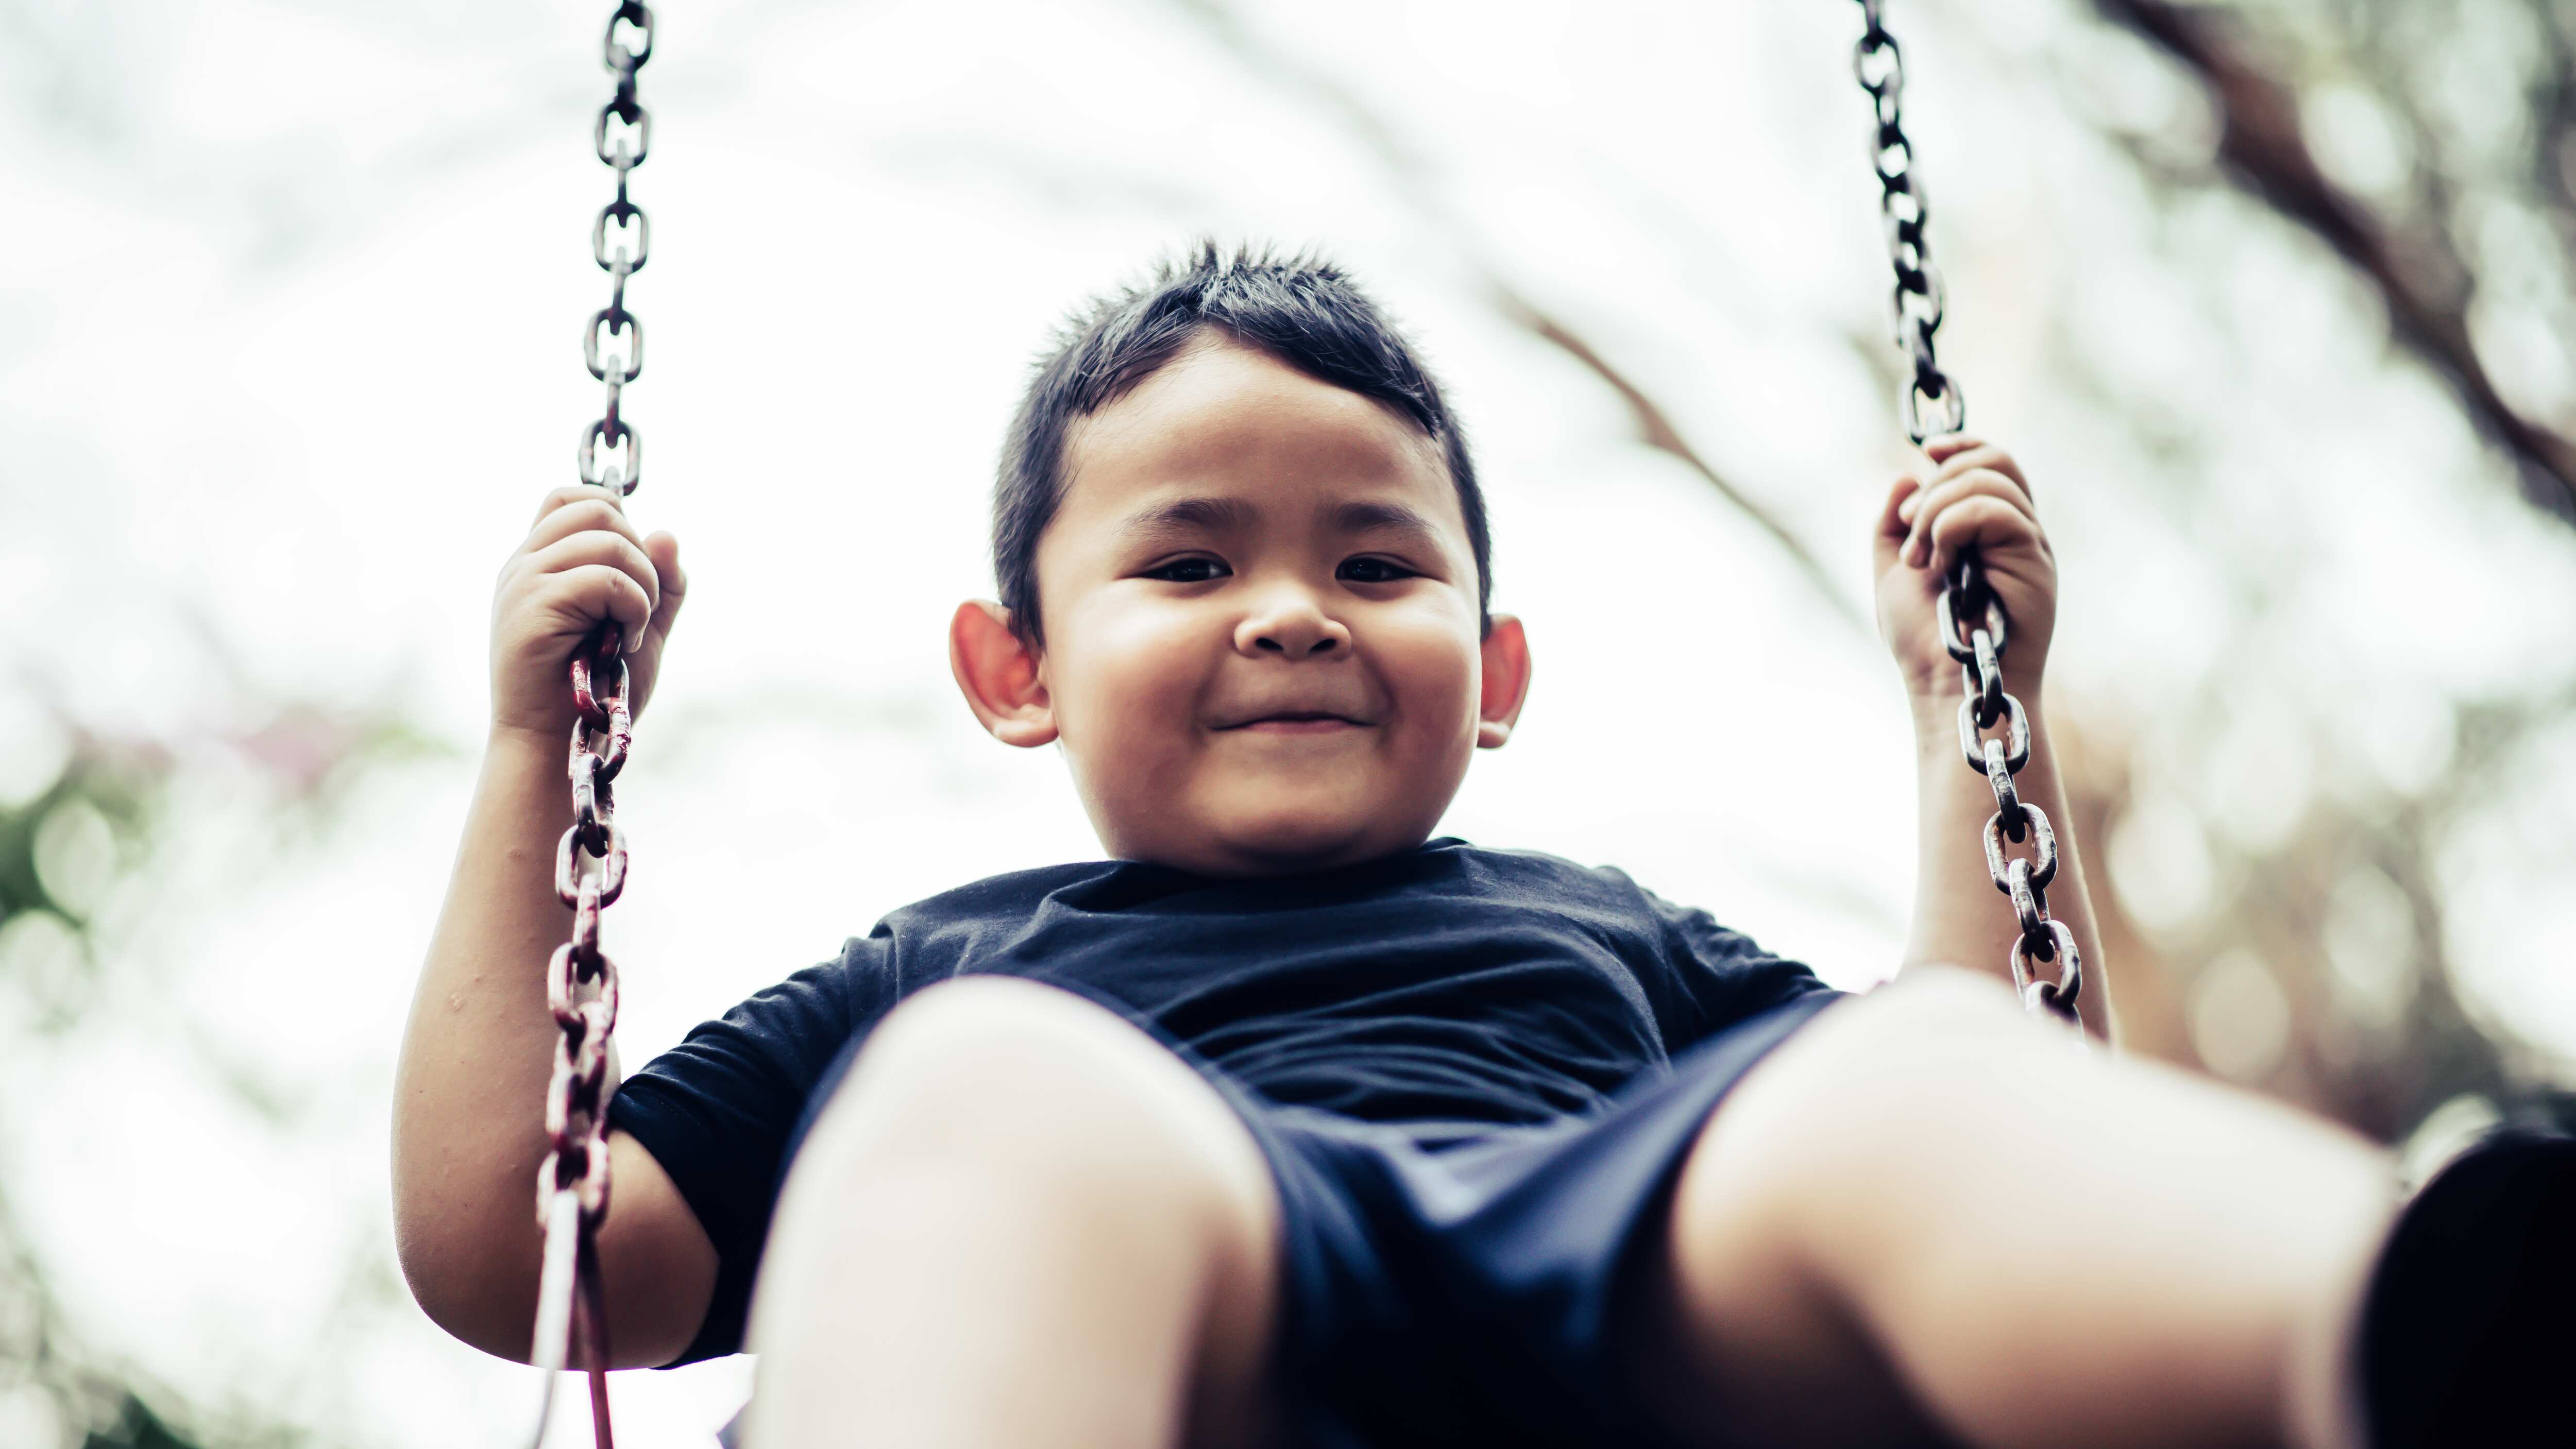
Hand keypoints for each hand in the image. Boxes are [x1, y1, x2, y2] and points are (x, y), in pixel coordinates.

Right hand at [490, 485, 686, 739]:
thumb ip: (660, 583)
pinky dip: (633, 607)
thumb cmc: (596, 692)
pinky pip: (604, 578)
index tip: (632, 573)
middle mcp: (524, 563)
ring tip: (631, 629)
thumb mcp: (641, 627)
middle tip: (641, 607)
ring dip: (643, 584)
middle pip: (598, 509)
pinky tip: (622, 642)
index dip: (618, 517)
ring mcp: (523, 582)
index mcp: (540, 562)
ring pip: (607, 538)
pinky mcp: (533, 607)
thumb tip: (666, 532)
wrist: (555, 745)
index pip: (573, 498)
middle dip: (641, 554)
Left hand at [1872, 437, 2054, 701]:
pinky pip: (1995, 510)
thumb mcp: (1893, 567)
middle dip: (1938, 483)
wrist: (1944, 683)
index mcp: (1987, 530)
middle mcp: (2015, 531)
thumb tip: (1909, 471)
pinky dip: (1952, 526)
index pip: (1992, 462)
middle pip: (1994, 460)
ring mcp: (2029, 544)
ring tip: (1921, 557)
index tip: (1926, 450)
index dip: (1962, 444)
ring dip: (1937, 511)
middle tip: (1910, 530)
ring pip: (1991, 480)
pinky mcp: (2036, 561)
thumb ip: (1896, 521)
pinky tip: (1940, 562)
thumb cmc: (1923, 638)